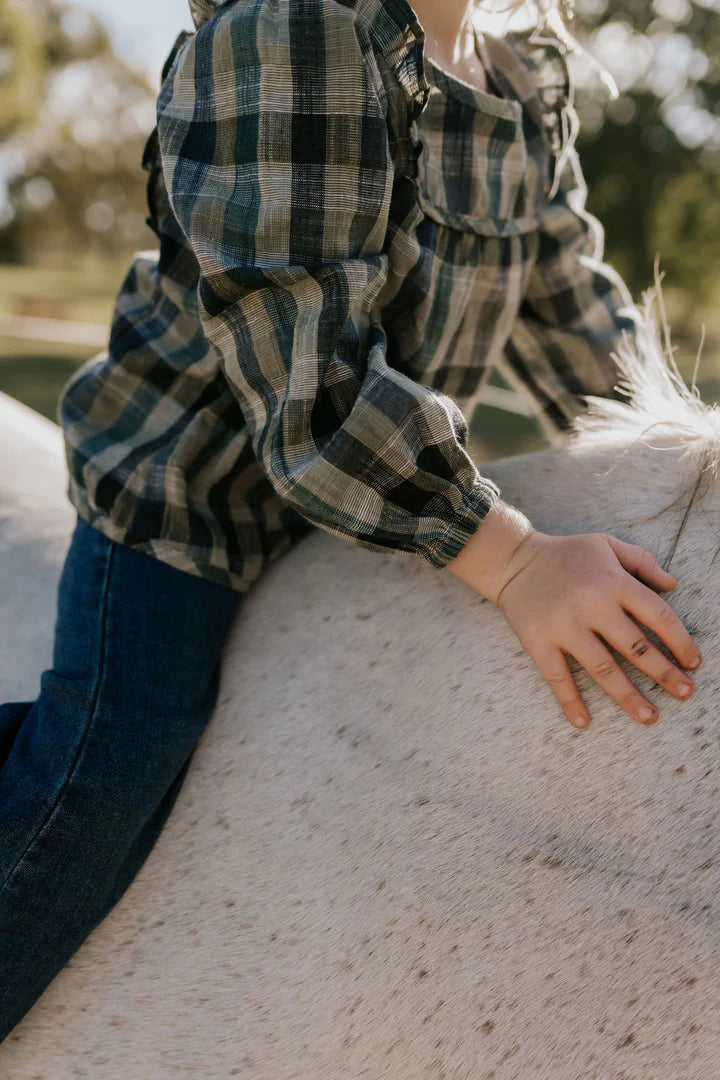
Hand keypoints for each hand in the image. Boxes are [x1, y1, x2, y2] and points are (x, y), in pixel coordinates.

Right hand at [494, 529, 701, 728]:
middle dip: (664, 674)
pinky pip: (557, 677)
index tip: (693, 662)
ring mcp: (563, 625)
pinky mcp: (538, 641)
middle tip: (685, 693)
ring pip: (603, 668)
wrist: (514, 560)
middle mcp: (591, 604)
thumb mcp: (607, 545)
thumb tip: (672, 585)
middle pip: (635, 647)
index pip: (657, 615)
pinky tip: (583, 722)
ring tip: (649, 716)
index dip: (680, 641)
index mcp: (613, 581)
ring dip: (628, 696)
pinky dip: (570, 701)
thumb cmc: (566, 554)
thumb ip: (641, 562)